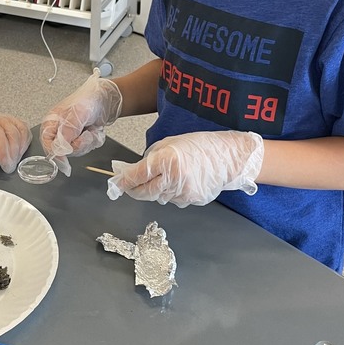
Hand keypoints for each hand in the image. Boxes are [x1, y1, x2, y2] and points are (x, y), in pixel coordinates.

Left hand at [0, 115, 31, 173]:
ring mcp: (7, 121)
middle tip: (9, 168)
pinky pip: (26, 131)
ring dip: (20, 149)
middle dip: (13, 153)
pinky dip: (25, 144)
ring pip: (21, 131)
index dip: (3, 150)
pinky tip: (20, 155)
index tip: (5, 165)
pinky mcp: (15, 125)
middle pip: (11, 132)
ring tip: (14, 163)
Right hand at [40, 69, 122, 175]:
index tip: (64, 161)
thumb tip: (59, 148)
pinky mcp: (81, 139)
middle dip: (79, 144)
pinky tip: (95, 130)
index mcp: (51, 123)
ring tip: (91, 128)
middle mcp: (59, 131)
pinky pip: (87, 148)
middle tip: (86, 133)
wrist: (106, 99)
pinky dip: (94, 140)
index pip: (47, 144)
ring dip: (89, 141)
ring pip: (78, 151)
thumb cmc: (88, 100)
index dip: (56, 154)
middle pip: (64, 151)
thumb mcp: (76, 115)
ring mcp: (71, 136)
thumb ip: (67, 132)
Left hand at [107, 131, 263, 206]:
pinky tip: (180, 182)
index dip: (123, 181)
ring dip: (155, 190)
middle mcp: (173, 178)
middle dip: (134, 191)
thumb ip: (150, 159)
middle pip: (143, 193)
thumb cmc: (199, 146)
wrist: (227, 157)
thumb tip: (133, 173)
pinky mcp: (191, 201)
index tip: (116, 184)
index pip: (136, 176)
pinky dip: (171, 193)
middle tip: (129, 186)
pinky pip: (173, 200)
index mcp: (166, 160)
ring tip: (166, 177)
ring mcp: (183, 192)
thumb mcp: (169, 143)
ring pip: (158, 198)